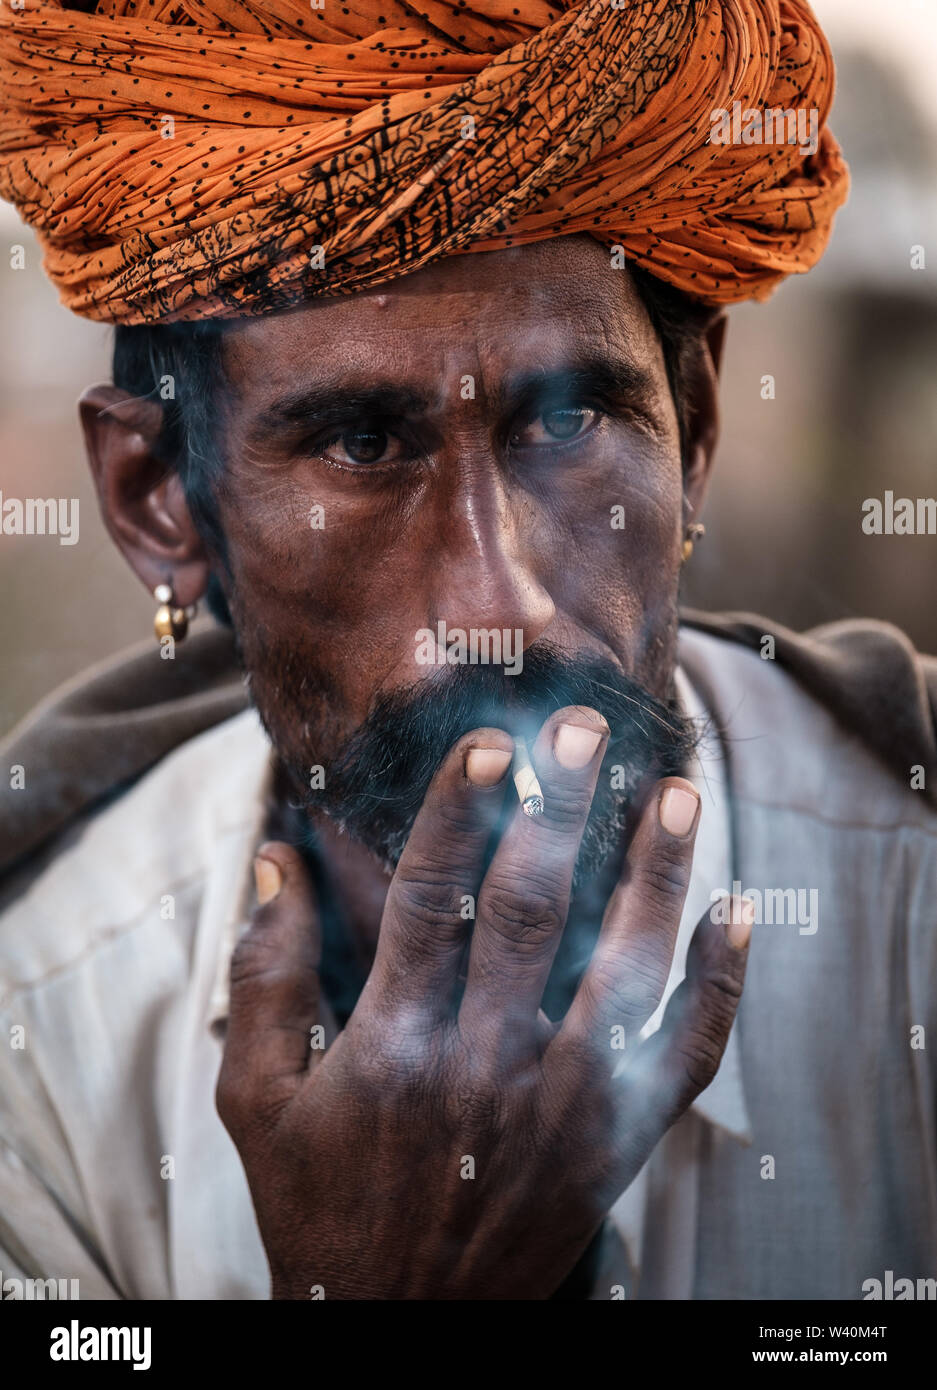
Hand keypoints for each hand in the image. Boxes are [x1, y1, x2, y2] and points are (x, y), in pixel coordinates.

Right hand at [216, 705, 750, 1299]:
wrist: (401, 1328)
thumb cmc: (322, 1208)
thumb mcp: (255, 1103)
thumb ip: (263, 978)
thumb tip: (276, 860)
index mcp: (395, 1047)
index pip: (433, 898)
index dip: (461, 810)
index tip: (493, 743)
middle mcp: (486, 1066)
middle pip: (535, 912)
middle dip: (564, 811)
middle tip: (587, 732)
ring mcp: (562, 1106)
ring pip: (625, 970)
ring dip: (656, 876)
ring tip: (676, 797)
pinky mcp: (614, 1144)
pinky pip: (684, 1058)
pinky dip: (717, 986)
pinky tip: (735, 917)